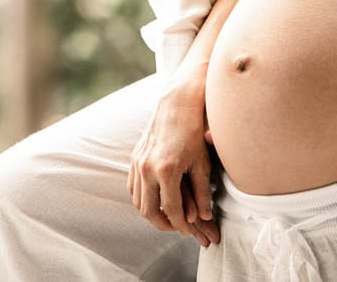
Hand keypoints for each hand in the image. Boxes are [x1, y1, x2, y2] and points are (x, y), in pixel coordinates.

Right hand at [128, 81, 220, 246]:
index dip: (181, 225)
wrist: (177, 104)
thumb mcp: (202, 164)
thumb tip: (204, 217)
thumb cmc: (193, 132)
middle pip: (149, 210)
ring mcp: (138, 162)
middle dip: (163, 224)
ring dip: (151, 213)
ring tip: (167, 217)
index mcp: (166, 170)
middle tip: (176, 228)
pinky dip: (142, 198)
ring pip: (138, 201)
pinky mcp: (134, 158)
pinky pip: (133, 187)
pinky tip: (155, 200)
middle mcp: (147, 168)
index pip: (171, 209)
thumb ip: (202, 193)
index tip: (190, 232)